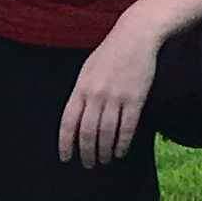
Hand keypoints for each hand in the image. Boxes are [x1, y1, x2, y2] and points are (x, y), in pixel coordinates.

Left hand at [61, 17, 160, 164]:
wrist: (135, 36)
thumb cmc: (110, 53)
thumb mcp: (88, 70)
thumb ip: (81, 93)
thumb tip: (76, 119)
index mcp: (81, 87)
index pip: (68, 122)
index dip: (66, 143)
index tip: (66, 158)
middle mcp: (96, 94)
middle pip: (87, 132)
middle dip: (86, 152)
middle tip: (88, 164)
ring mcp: (116, 97)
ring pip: (106, 133)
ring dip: (104, 151)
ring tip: (104, 160)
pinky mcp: (135, 98)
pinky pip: (127, 127)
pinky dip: (122, 143)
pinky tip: (120, 151)